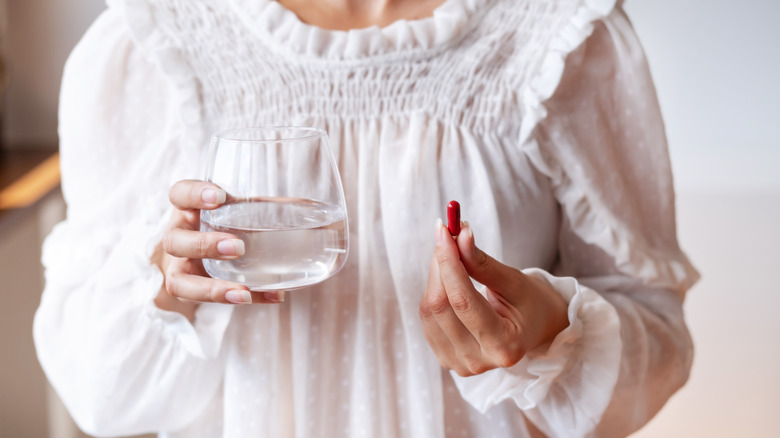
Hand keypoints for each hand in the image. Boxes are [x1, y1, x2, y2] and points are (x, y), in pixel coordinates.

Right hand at [153, 180, 283, 313]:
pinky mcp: (192, 293)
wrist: (200, 258)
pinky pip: (209, 304)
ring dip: (211, 288)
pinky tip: (271, 297)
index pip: (179, 194)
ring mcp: (179, 269)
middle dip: (204, 245)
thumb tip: (318, 216)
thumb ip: (268, 210)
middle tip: (237, 247)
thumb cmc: (225, 226)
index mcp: (188, 210)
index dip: (194, 194)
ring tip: (243, 291)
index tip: (220, 197)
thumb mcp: (239, 212)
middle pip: (174, 241)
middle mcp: (178, 238)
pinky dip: (243, 299)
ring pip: (179, 282)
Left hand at [419, 221, 568, 376]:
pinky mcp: (445, 358)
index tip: (445, 231)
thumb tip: (458, 236)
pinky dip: (434, 292)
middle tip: (446, 235)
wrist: (535, 329)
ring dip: (435, 276)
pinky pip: (427, 319)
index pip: (462, 301)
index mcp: (504, 346)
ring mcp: (459, 364)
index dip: (449, 262)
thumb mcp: (515, 282)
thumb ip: (484, 263)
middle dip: (440, 265)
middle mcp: (478, 362)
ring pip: (429, 311)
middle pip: (440, 306)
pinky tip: (448, 280)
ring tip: (453, 257)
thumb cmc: (530, 304)